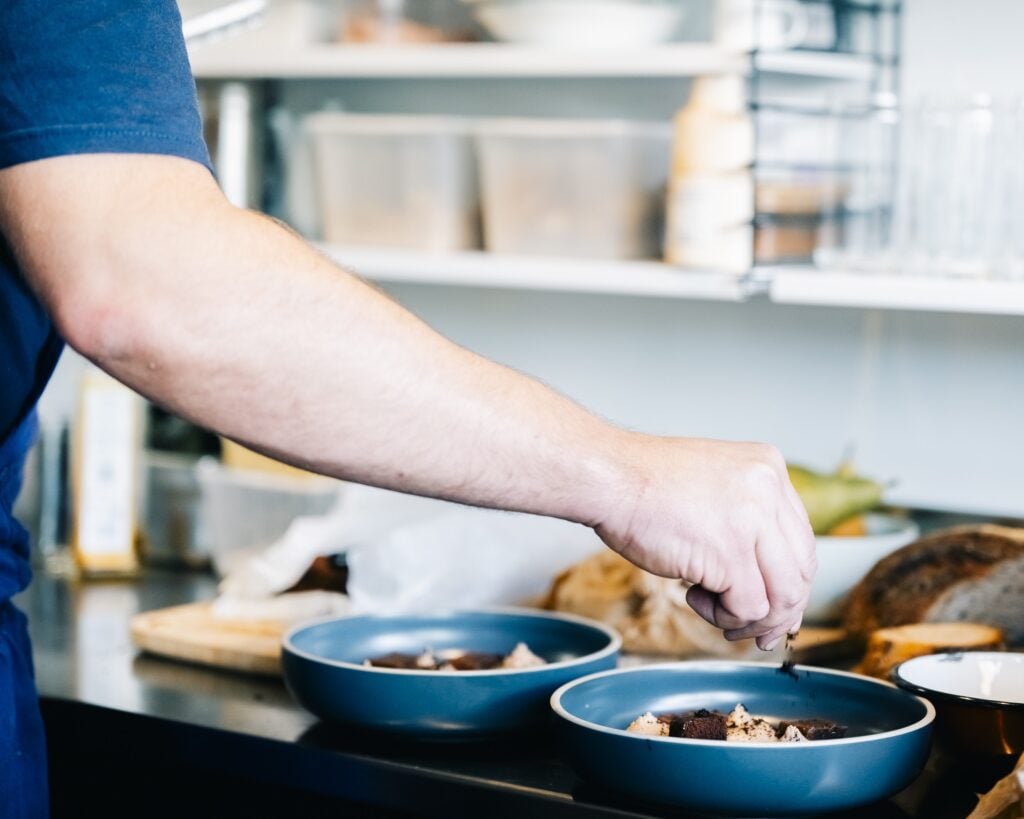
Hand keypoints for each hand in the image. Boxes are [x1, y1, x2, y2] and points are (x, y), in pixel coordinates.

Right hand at [594, 435, 815, 650]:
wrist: (609, 477)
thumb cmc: (645, 485)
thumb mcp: (714, 486)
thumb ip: (747, 521)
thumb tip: (768, 581)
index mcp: (769, 467)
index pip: (800, 539)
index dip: (788, 581)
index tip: (771, 606)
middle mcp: (769, 489)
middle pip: (800, 570)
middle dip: (780, 610)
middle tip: (754, 630)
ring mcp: (752, 520)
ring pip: (783, 595)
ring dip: (750, 618)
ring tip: (717, 614)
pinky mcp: (729, 553)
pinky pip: (748, 607)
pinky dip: (723, 616)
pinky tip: (693, 596)